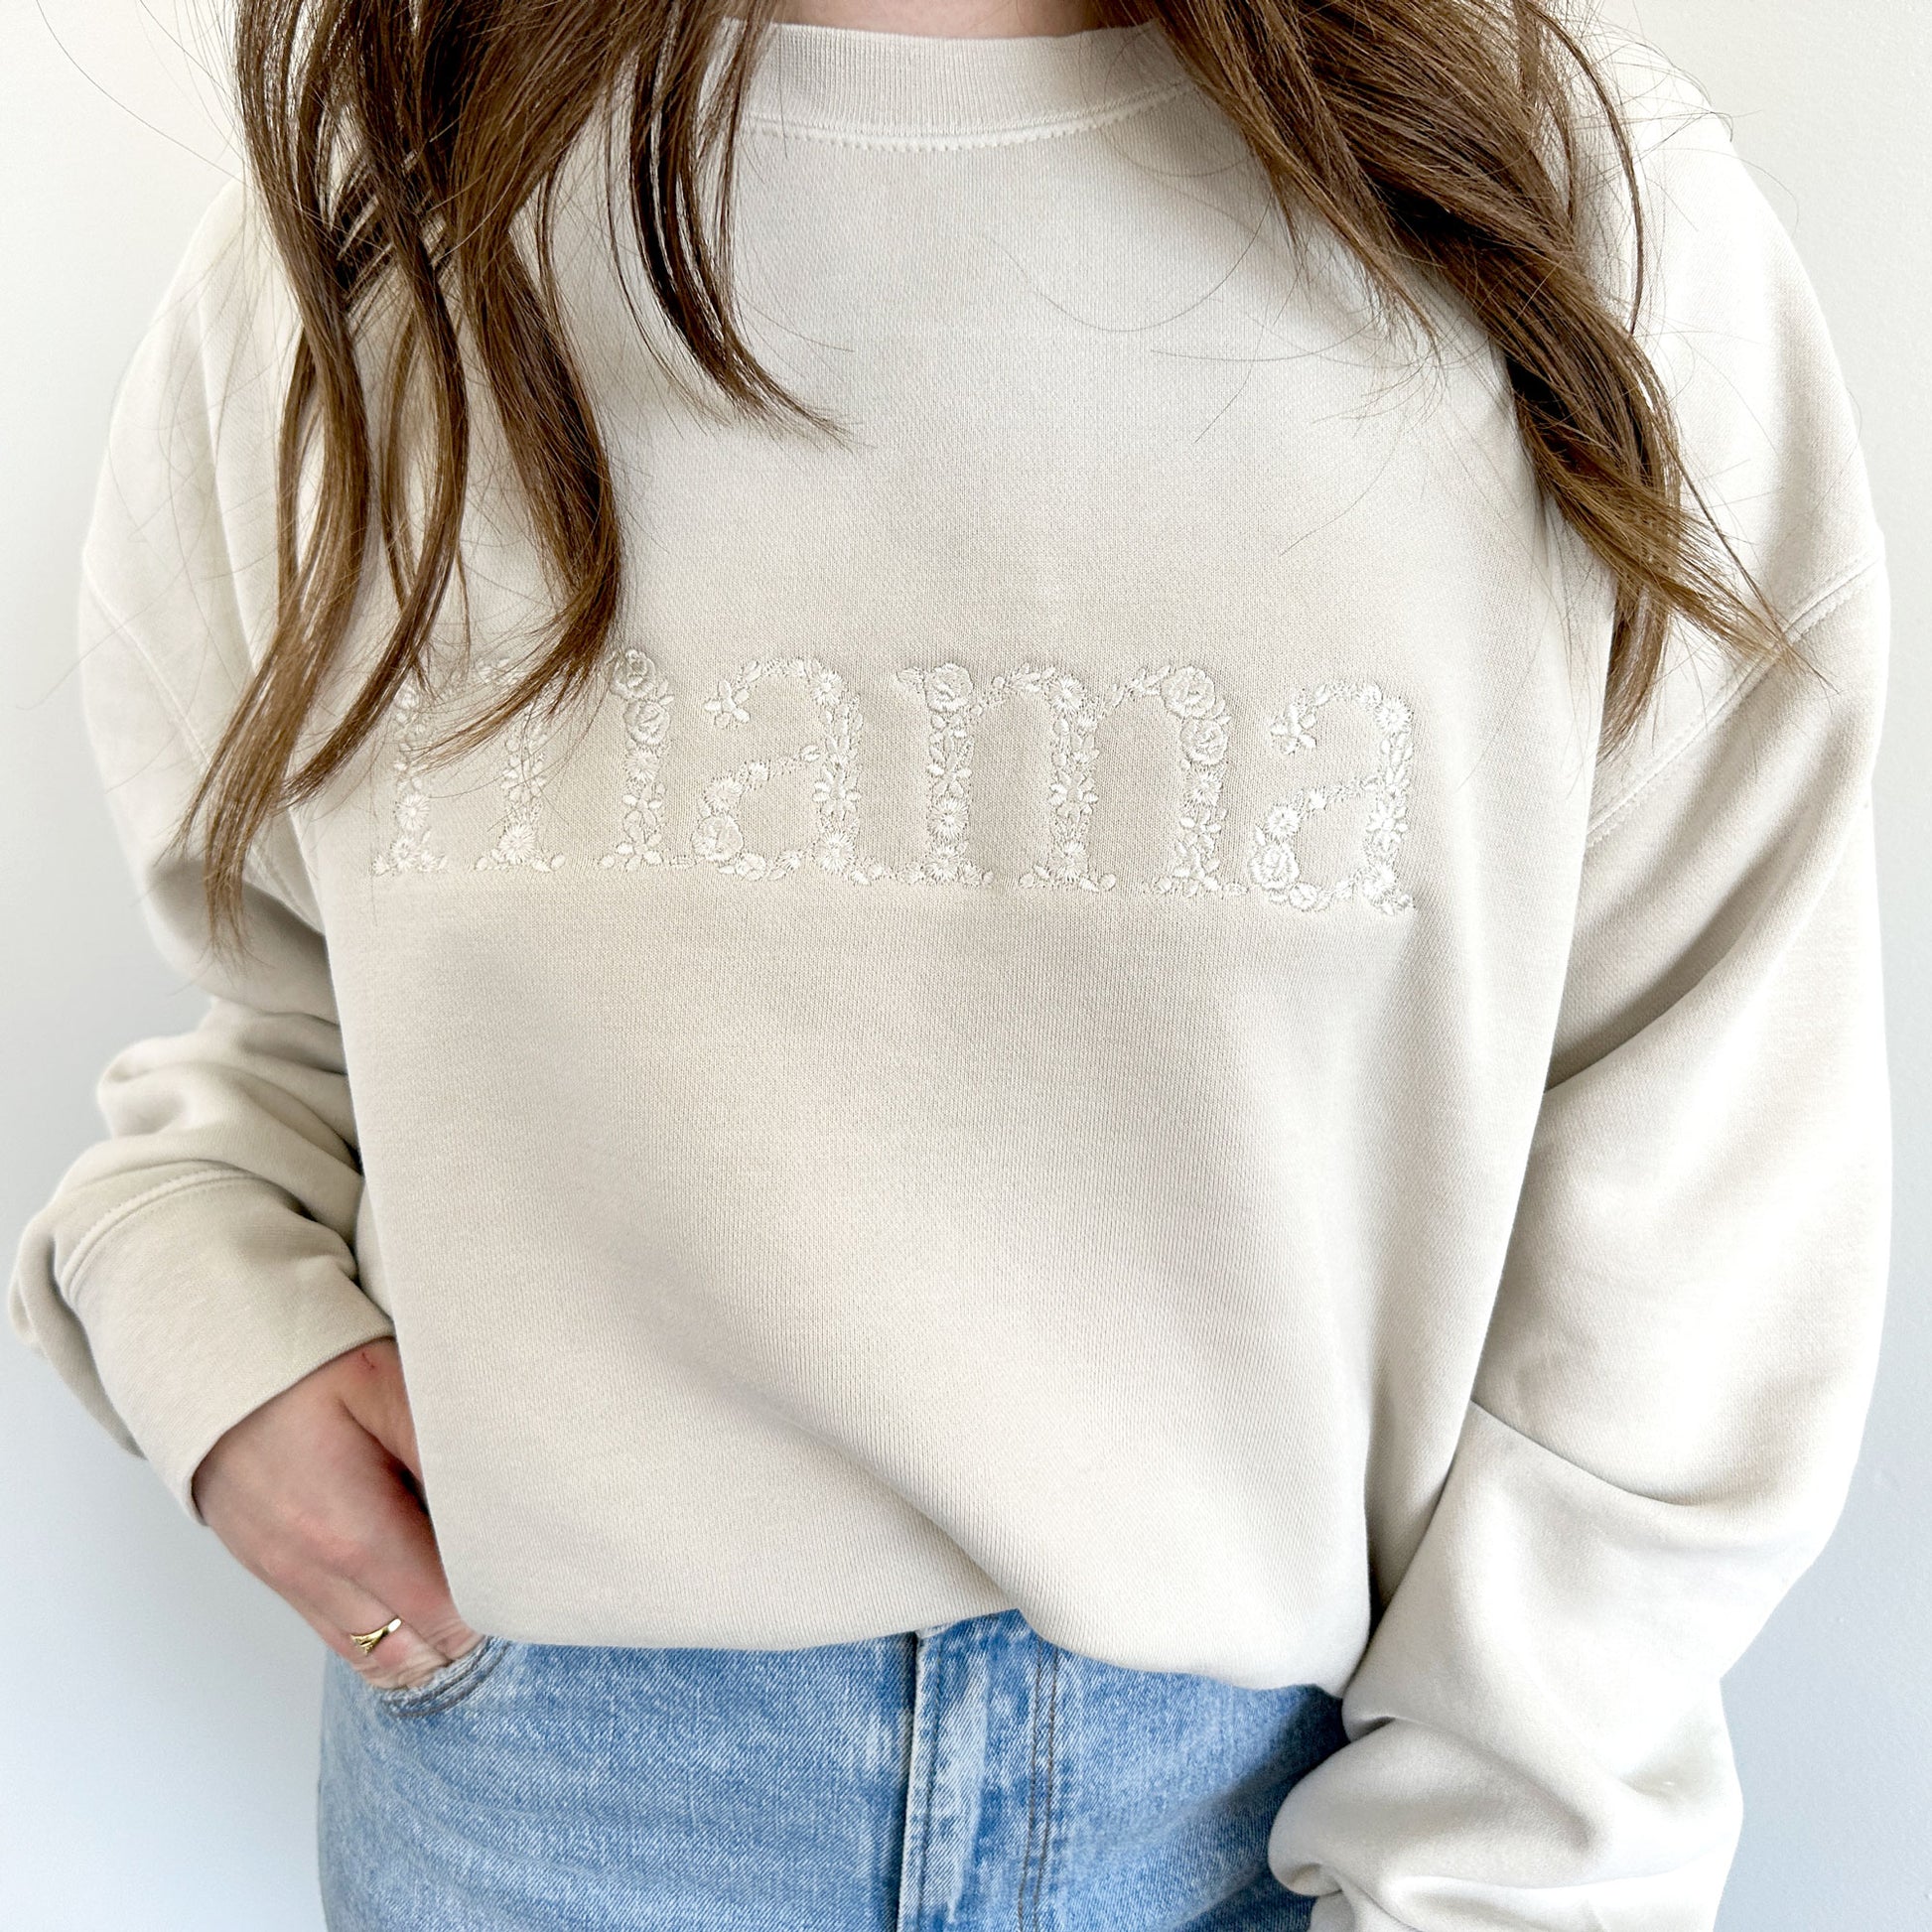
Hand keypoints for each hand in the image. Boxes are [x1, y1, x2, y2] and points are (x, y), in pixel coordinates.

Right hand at [190, 1339, 484, 1691]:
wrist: (209, 1371)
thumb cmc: (303, 1371)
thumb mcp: (387, 1386)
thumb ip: (441, 1449)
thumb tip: (499, 1502)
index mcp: (353, 1534)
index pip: (446, 1616)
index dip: (496, 1603)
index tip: (525, 1572)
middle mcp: (317, 1575)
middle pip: (416, 1655)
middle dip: (472, 1633)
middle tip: (510, 1588)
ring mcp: (292, 1583)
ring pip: (378, 1661)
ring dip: (431, 1645)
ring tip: (474, 1600)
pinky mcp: (279, 1578)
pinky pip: (342, 1641)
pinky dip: (390, 1640)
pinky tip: (421, 1605)